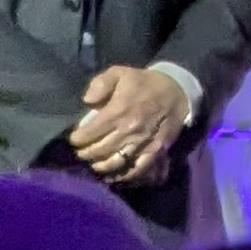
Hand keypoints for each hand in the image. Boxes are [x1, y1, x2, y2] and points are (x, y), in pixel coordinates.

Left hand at [70, 63, 190, 185]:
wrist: (176, 90)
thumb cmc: (143, 83)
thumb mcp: (119, 73)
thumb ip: (100, 84)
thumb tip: (87, 101)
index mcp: (118, 111)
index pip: (90, 132)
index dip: (78, 139)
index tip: (74, 139)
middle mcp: (129, 130)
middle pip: (100, 150)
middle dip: (86, 154)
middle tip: (81, 152)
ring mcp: (143, 143)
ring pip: (115, 162)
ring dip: (100, 166)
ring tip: (94, 163)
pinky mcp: (155, 151)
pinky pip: (137, 169)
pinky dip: (123, 176)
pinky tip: (113, 176)